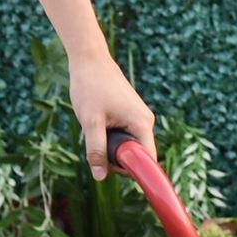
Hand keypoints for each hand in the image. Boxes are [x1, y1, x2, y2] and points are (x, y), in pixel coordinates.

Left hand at [69, 47, 154, 179]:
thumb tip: (99, 177)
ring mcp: (139, 118)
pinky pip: (125, 136)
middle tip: (95, 146)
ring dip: (111, 146)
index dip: (131, 171)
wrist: (89, 59)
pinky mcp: (131, 115)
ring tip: (95, 129)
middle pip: (137, 155)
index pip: (147, 160)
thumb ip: (96, 150)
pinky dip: (111, 136)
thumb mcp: (91, 122)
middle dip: (116, 157)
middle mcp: (146, 122)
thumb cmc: (91, 86)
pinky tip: (98, 123)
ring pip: (128, 146)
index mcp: (142, 123)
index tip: (110, 169)